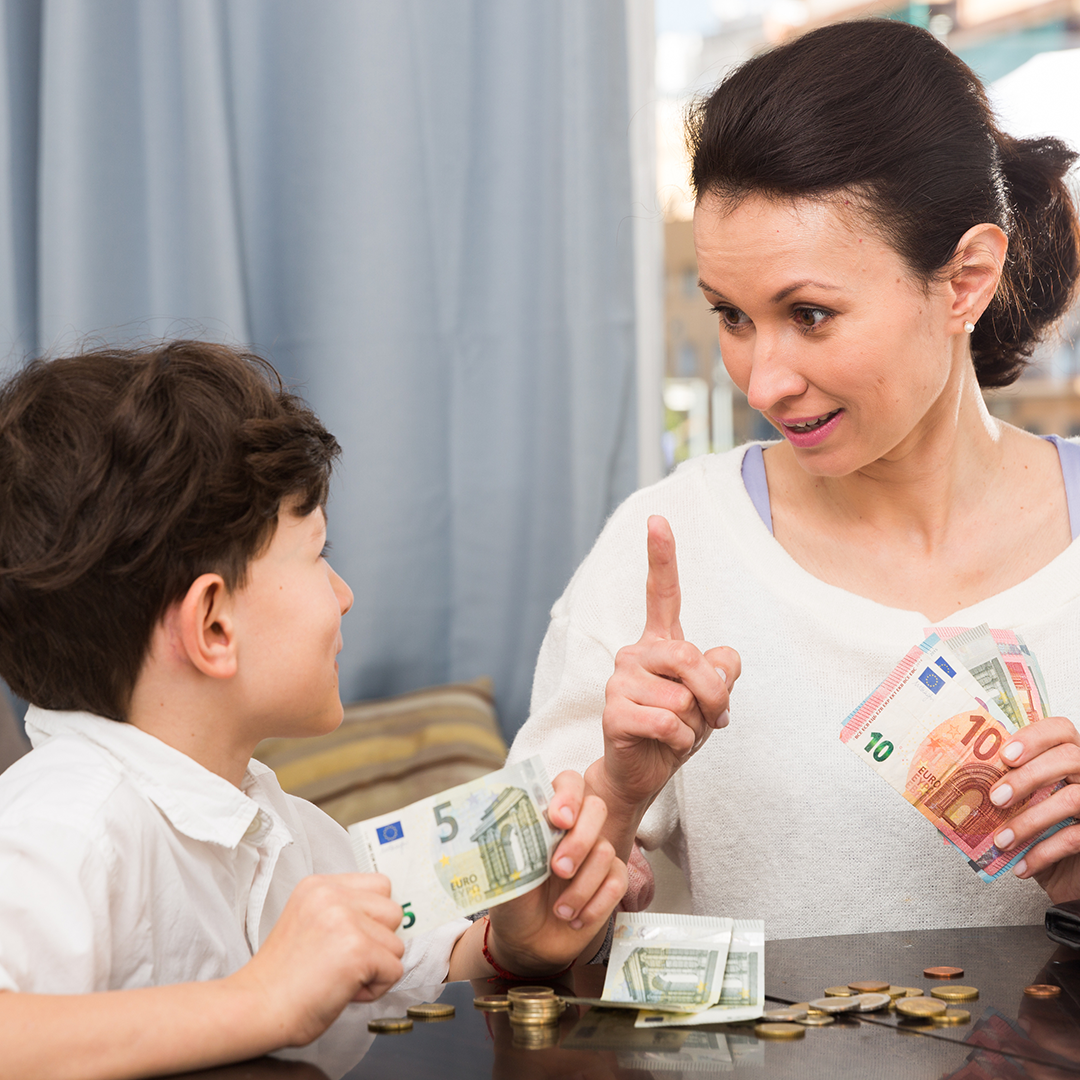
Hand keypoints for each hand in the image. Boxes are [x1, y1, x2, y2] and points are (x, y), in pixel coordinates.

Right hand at [232, 873, 404, 1046]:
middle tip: (344, 962)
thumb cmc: (281, 978)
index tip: (353, 939)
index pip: (380, 886)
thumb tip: (383, 922)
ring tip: (341, 977)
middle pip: (393, 911)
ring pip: (396, 944)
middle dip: (378, 941)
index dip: (373, 919)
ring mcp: (346, 920)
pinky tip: (345, 991)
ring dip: (376, 967)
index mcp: (319, 886)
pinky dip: (376, 988)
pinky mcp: (357, 950)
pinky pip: (394, 970)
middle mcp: (332, 896)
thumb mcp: (308, 921)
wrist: (255, 1007)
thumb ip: (342, 912)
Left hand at [484, 771, 626, 975]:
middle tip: (559, 870)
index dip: (568, 795)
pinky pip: (618, 881)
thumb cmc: (513, 900)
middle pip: (596, 808)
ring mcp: (596, 853)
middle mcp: (575, 829)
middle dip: (579, 841)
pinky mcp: (611, 880)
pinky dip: (596, 904)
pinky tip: (575, 918)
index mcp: (547, 816)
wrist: (527, 943)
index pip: (568, 783)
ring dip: (581, 886)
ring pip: (606, 851)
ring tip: (559, 910)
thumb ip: (511, 846)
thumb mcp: (503, 872)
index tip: (559, 819)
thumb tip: (511, 819)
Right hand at [589, 515, 738, 815]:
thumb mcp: (712, 700)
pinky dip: (680, 741)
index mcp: (659, 643)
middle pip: (691, 658)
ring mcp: (619, 680)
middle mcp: (634, 653)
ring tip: (679, 733)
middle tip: (713, 718)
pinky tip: (666, 744)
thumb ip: (722, 672)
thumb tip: (719, 662)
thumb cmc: (677, 730)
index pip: (662, 593)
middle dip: (714, 695)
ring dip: (696, 725)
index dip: (661, 556)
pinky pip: (668, 721)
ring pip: (683, 696)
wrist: (643, 774)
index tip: (658, 519)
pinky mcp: (613, 711)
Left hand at [987, 717, 1079, 901]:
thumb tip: (956, 788)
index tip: (1005, 754)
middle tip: (996, 798)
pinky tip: (1020, 865)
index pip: (1060, 729)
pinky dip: (1043, 853)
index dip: (1034, 737)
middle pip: (1069, 758)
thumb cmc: (1038, 834)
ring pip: (1073, 798)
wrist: (1065, 875)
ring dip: (1029, 821)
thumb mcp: (1018, 807)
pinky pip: (1076, 838)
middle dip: (1027, 776)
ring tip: (1000, 841)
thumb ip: (1000, 790)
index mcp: (1066, 758)